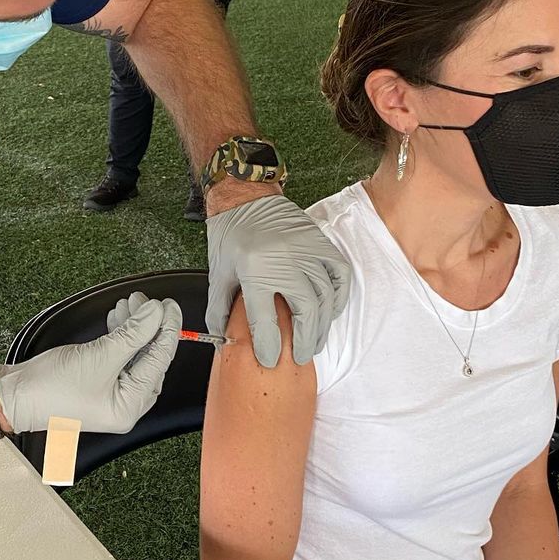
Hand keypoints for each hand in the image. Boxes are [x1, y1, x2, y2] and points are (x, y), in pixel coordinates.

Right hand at [0, 296, 180, 433]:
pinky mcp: (99, 379)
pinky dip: (121, 333)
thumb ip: (133, 333)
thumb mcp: (101, 355)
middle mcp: (125, 402)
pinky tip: (119, 318)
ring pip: (134, 351)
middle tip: (151, 302)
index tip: (170, 306)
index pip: (159, 360)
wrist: (15, 395)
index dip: (167, 330)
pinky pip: (119, 353)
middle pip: (149, 356)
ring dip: (134, 325)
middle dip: (150, 325)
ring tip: (132, 303)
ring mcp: (112, 391)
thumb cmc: (51, 388)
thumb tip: (156, 314)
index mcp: (131, 405)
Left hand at [206, 195, 349, 367]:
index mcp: (254, 269)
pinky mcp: (320, 242)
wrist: (245, 199)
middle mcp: (283, 259)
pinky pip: (339, 274)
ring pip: (325, 296)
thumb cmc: (230, 237)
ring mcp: (306, 249)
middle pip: (305, 311)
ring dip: (323, 325)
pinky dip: (339, 296)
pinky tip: (330, 312)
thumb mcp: (218, 274)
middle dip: (305, 341)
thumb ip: (219, 310)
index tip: (271, 361)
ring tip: (314, 342)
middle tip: (301, 357)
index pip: (265, 319)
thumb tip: (224, 341)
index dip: (269, 346)